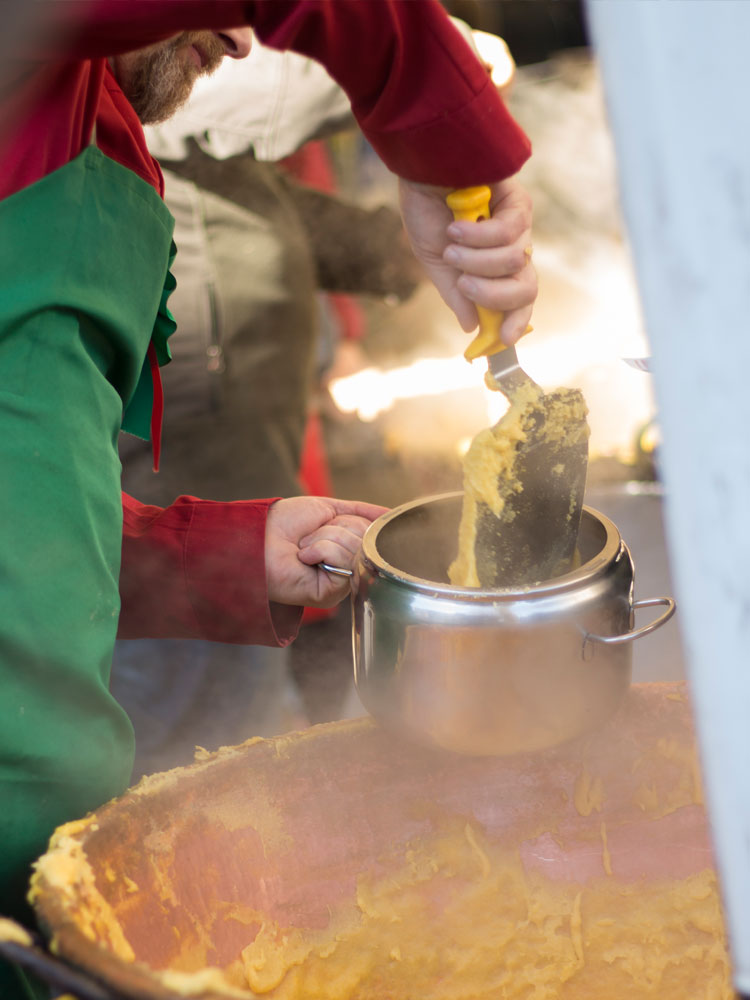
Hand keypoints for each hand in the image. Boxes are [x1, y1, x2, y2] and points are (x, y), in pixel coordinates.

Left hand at [265, 496, 387, 607]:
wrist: (259, 535)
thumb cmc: (286, 522)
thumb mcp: (329, 508)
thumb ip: (361, 511)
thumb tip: (390, 514)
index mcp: (348, 550)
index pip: (371, 531)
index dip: (353, 521)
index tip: (333, 521)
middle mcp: (347, 568)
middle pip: (365, 538)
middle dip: (336, 528)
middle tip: (310, 536)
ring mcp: (340, 583)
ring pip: (355, 548)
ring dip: (324, 538)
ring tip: (304, 547)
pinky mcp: (330, 594)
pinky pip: (343, 562)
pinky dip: (320, 550)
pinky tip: (304, 558)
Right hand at [398, 175, 536, 345]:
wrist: (421, 166)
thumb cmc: (425, 209)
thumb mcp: (435, 261)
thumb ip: (455, 294)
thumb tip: (471, 326)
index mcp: (494, 267)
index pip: (518, 300)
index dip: (516, 322)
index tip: (504, 340)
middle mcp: (512, 248)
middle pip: (527, 288)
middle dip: (494, 295)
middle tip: (464, 284)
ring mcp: (518, 225)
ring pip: (514, 262)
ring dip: (476, 259)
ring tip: (452, 242)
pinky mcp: (518, 201)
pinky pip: (508, 233)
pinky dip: (479, 235)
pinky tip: (457, 224)